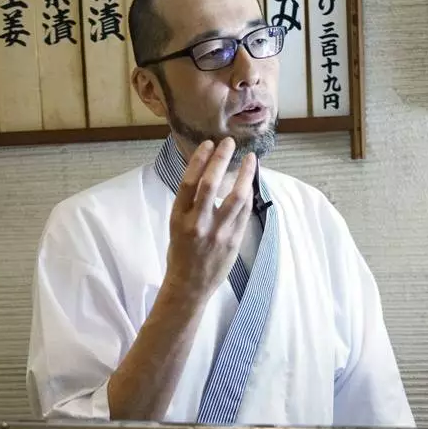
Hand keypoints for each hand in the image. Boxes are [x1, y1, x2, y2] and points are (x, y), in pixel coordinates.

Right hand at [163, 137, 256, 305]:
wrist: (189, 285)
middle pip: (210, 183)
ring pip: (235, 197)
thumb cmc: (181, 253)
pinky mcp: (232, 241)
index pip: (189, 181)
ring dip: (244, 175)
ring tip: (250, 160)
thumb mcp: (177, 225)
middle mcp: (197, 223)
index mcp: (179, 217)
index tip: (208, 144)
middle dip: (221, 159)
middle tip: (229, 143)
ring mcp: (217, 233)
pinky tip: (250, 185)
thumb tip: (208, 174)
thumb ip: (191, 203)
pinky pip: (244, 213)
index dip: (199, 159)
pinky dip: (248, 196)